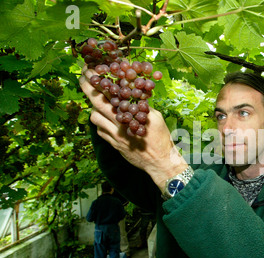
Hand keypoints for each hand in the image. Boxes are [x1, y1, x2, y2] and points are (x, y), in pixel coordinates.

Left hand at [79, 66, 187, 189]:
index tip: (91, 70)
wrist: (160, 162)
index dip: (99, 80)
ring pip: (94, 118)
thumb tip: (133, 93)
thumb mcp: (155, 117)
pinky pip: (100, 131)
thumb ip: (142, 105)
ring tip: (98, 101)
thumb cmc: (161, 139)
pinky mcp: (113, 145)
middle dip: (87, 88)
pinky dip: (100, 122)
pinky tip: (105, 119)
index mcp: (129, 115)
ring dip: (94, 108)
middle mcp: (118, 125)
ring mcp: (114, 136)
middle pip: (96, 102)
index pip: (110, 92)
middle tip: (83, 77)